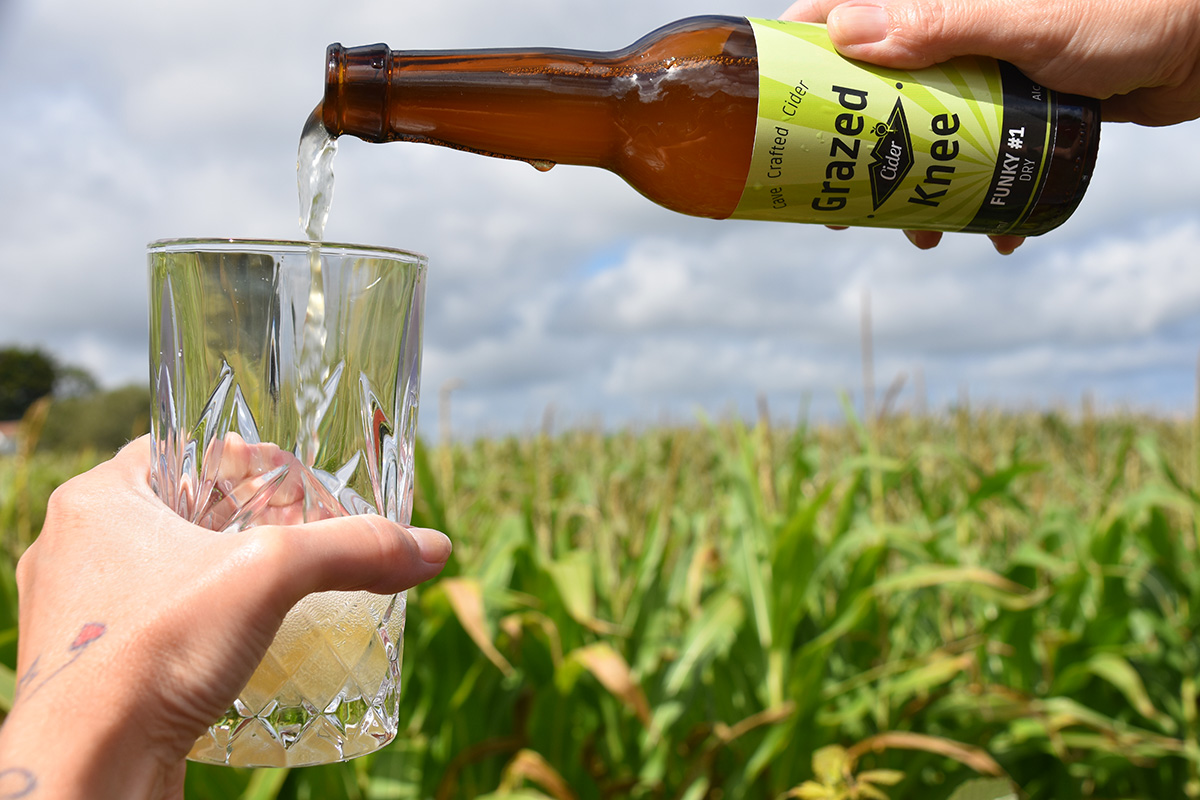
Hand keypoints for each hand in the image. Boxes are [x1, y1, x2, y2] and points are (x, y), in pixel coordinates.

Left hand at [0, 437, 450, 799]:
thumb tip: (434, 547)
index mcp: (95, 499)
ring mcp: (73, 612)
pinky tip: (236, 643)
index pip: (179, 449)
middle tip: (294, 537)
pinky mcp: (83, 667)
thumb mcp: (270, 578)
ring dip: (216, 575)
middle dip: (238, 522)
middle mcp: (70, 547)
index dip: (240, 459)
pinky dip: (194, 625)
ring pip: (159, 570)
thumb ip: (354, 550)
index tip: (290, 486)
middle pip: (174, 510)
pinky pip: (148, 624)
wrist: (87, 770)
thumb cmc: (153, 651)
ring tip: (273, 591)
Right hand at [781, 0, 1199, 252]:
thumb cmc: (1124, 15)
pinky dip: (974, 199)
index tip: (772, 116)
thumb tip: (846, 37)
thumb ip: (941, 23)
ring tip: (921, 237)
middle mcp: (947, 38)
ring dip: (914, 194)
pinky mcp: (1013, 111)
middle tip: (838, 208)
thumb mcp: (1024, 21)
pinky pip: (972, 159)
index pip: (841, 18)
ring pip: (919, 138)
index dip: (797, 63)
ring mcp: (979, 77)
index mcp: (936, 3)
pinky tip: (991, 233)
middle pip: (869, 96)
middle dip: (852, 156)